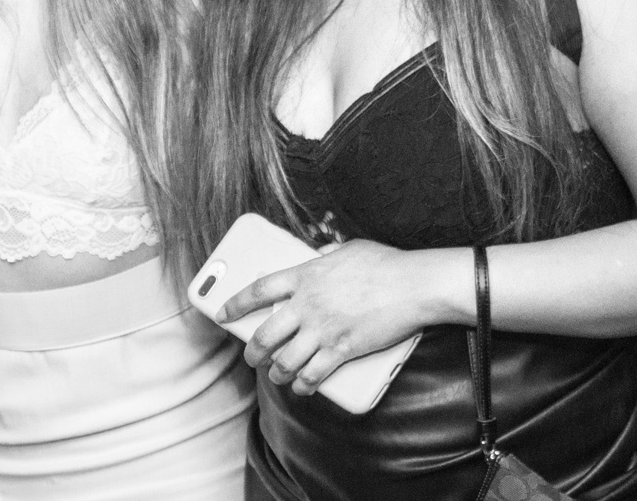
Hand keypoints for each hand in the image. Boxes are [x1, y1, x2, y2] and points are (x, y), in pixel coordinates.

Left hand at [219, 239, 440, 395]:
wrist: (414, 285)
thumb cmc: (385, 263)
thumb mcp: (348, 249)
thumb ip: (326, 256)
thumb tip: (318, 257)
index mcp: (305, 276)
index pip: (258, 291)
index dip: (236, 304)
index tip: (222, 313)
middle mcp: (307, 304)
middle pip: (265, 334)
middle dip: (252, 351)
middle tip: (251, 357)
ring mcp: (323, 329)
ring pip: (285, 361)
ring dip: (276, 373)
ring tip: (275, 376)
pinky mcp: (342, 350)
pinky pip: (313, 375)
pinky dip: (304, 385)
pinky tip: (301, 387)